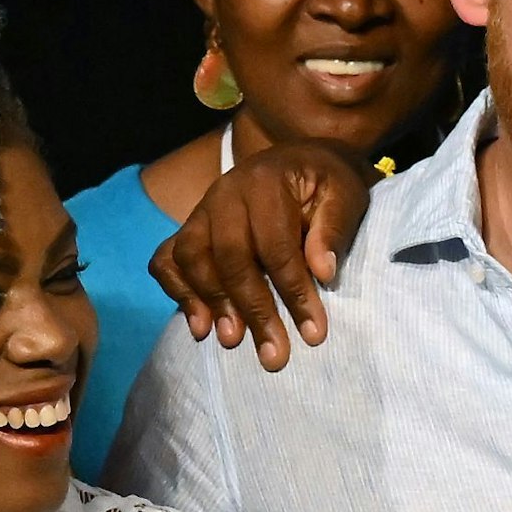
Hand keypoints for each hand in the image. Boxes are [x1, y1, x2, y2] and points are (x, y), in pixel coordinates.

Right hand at [149, 139, 374, 370]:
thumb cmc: (326, 181)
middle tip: (274, 353)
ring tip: (233, 340)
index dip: (294, 292)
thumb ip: (334, 229)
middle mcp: (225, 193)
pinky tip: (200, 325)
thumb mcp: (345, 195)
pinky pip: (167, 259)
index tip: (313, 333)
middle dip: (253, 309)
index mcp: (266, 182)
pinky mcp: (189, 227)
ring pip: (192, 259)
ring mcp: (201, 210)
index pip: (276, 246)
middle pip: (230, 257)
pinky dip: (178, 292)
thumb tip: (323, 272)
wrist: (299, 159)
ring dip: (212, 303)